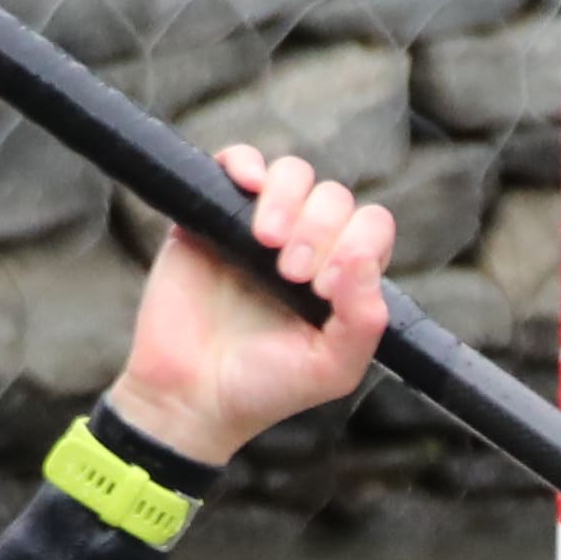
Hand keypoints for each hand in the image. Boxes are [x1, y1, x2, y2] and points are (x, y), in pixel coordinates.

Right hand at [106, 148, 396, 470]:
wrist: (189, 397)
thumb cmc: (265, 387)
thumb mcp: (332, 369)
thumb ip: (364, 320)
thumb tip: (365, 258)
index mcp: (341, 276)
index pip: (371, 228)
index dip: (357, 244)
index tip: (324, 287)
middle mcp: (305, 244)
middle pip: (334, 197)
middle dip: (320, 229)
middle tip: (291, 274)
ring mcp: (256, 227)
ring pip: (293, 174)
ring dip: (288, 198)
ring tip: (267, 241)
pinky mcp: (211, 215)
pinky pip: (237, 162)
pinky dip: (246, 162)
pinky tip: (247, 184)